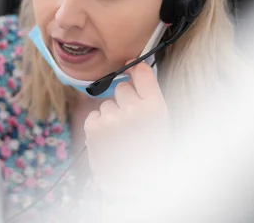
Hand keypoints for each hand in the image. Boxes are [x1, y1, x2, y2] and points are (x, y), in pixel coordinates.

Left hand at [84, 60, 170, 194]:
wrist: (133, 185)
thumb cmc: (149, 154)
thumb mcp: (160, 124)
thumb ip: (148, 98)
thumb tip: (135, 68)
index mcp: (155, 108)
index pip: (142, 72)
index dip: (135, 69)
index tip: (132, 69)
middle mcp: (133, 110)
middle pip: (121, 87)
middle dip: (123, 100)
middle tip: (130, 122)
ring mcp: (111, 118)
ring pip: (106, 104)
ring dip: (110, 116)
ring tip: (120, 136)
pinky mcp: (93, 127)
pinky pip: (94, 115)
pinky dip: (98, 126)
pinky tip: (108, 140)